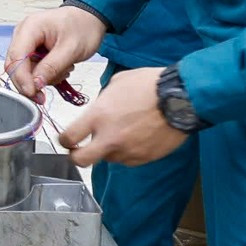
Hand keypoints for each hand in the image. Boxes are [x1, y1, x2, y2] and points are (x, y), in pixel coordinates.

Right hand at [3, 4, 106, 101]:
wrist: (90, 18)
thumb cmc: (83, 27)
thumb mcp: (71, 49)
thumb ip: (52, 67)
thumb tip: (35, 84)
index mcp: (30, 28)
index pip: (16, 57)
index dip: (21, 78)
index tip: (33, 93)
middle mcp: (23, 34)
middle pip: (15, 66)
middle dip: (29, 82)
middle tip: (43, 97)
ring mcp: (26, 42)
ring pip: (24, 70)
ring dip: (42, 78)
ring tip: (64, 70)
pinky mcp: (32, 50)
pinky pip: (32, 69)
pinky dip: (45, 75)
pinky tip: (60, 68)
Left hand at [56, 66, 187, 165]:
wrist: (181, 98)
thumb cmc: (149, 85)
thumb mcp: (117, 84)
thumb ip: (102, 103)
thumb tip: (98, 111)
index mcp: (98, 116)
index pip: (69, 138)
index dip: (64, 140)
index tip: (66, 139)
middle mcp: (110, 138)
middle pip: (81, 160)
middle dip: (76, 157)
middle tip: (79, 150)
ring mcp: (128, 151)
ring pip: (108, 159)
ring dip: (108, 150)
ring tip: (121, 134)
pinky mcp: (144, 158)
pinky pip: (128, 160)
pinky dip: (127, 152)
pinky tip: (136, 137)